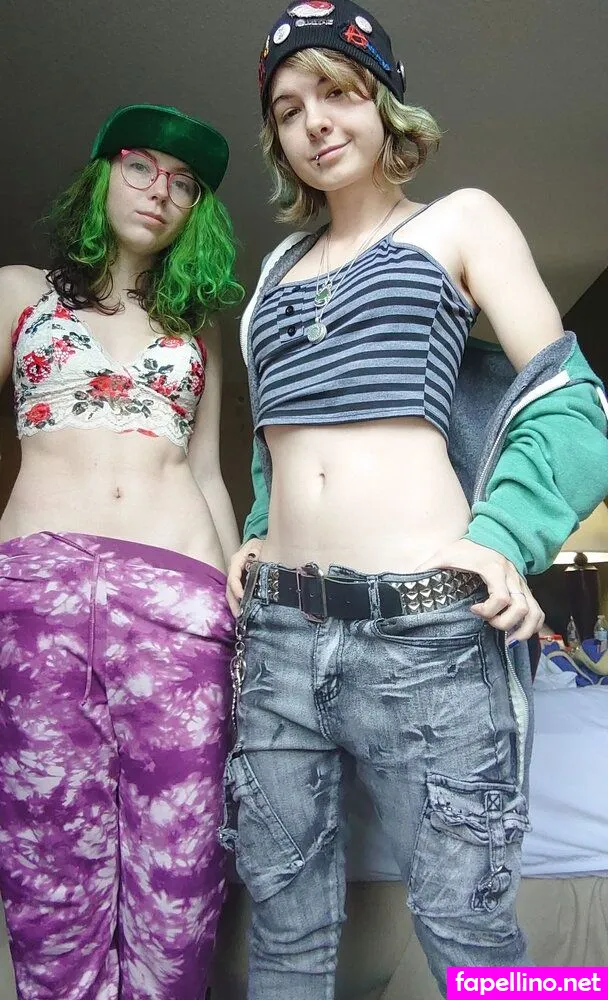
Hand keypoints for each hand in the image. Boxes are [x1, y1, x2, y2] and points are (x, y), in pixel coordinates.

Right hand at [226, 538, 262, 616]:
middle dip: (233, 603)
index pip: (233, 577)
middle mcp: (234, 569)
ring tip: (240, 618)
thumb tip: (253, 564)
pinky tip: (244, 613)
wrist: (266, 545)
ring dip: (235, 606)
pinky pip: (236, 594)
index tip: (242, 597)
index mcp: (237, 560)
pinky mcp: (240, 582)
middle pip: (230, 588)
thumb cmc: (263, 545)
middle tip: (239, 615)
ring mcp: (236, 576)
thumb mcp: (259, 546)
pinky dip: (239, 604)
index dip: (236, 588)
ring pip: (231, 593)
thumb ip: (255, 554)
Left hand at [415, 538, 543, 642]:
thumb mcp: (444, 554)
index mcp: (493, 569)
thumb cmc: (466, 548)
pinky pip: (538, 611)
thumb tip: (406, 581)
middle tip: (489, 625)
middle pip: (520, 608)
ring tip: (508, 639)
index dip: (488, 610)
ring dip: (523, 629)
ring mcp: (522, 584)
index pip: (501, 596)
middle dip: (504, 623)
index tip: (473, 611)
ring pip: (534, 612)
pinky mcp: (525, 590)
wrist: (491, 534)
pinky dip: (533, 626)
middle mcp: (512, 577)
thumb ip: (427, 568)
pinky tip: (519, 635)